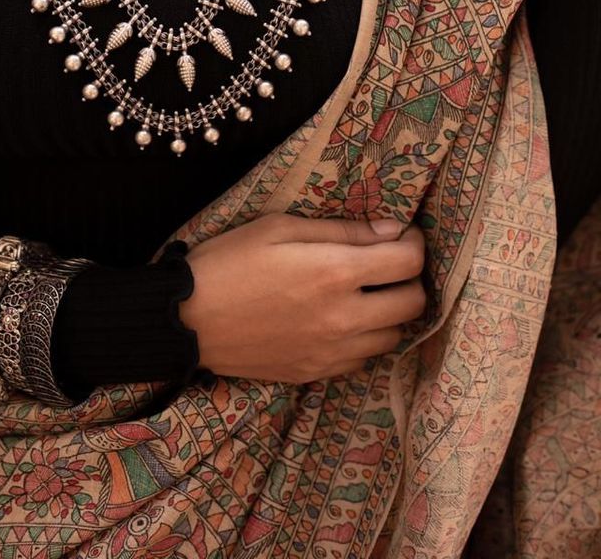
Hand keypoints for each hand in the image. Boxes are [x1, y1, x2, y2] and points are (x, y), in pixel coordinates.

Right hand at [177, 212, 426, 382]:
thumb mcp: (279, 226)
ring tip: (362, 292)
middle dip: (408, 278)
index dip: (413, 243)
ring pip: (394, 336)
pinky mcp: (316, 373)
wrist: (186, 320)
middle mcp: (343, 318)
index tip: (399, 235)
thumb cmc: (229, 261)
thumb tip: (392, 231)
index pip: (409, 263)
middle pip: (414, 303)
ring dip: (388, 311)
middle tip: (385, 263)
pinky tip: (339, 319)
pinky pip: (363, 359)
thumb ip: (341, 230)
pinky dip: (363, 338)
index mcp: (335, 272)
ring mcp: (332, 352)